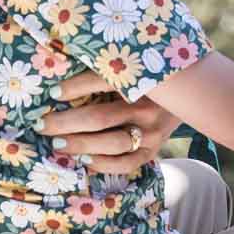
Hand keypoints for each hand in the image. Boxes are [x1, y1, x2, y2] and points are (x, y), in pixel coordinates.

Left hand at [41, 71, 179, 173]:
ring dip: (80, 144)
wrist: (192, 96)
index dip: (75, 87)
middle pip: (99, 117)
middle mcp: (148, 107)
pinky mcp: (154, 150)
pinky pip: (126, 163)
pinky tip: (84, 160)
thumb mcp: (136, 69)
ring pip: (111, 143)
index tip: (52, 93)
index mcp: (142, 81)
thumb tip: (64, 74)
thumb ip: (109, 70)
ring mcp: (152, 132)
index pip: (102, 82)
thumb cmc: (150, 80)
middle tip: (42, 124)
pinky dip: (103, 164)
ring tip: (57, 144)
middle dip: (65, 122)